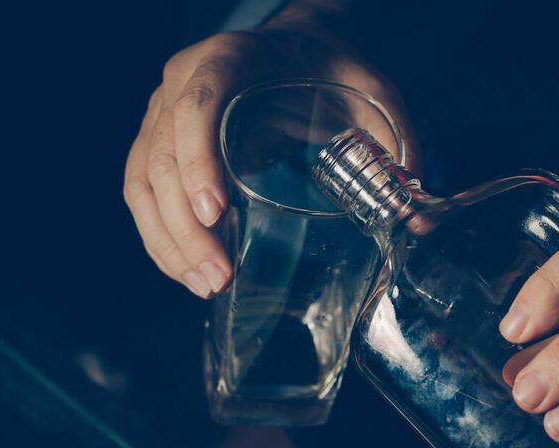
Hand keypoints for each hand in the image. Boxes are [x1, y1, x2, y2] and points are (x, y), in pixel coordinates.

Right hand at [123, 22, 418, 297]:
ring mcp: (162, 114)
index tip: (215, 213)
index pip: (198, 105)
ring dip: (166, 242)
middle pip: (162, 157)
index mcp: (228, 59)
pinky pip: (142, 193)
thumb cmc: (327, 70)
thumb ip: (398, 145)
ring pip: (142, 182)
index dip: (198, 158)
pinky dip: (159, 237)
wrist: (294, 50)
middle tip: (218, 277)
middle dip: (184, 227)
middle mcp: (182, 83)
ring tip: (204, 286)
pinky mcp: (160, 143)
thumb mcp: (372, 94)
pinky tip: (187, 271)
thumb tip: (416, 222)